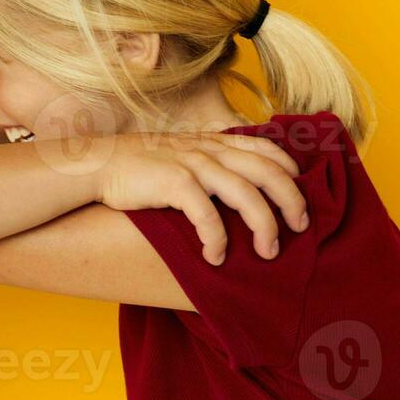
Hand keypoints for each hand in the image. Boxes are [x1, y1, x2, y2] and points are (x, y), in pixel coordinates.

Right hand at [95, 130, 309, 265]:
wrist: (98, 164)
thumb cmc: (139, 166)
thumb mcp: (181, 154)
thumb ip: (209, 163)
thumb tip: (235, 189)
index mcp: (214, 142)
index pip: (267, 150)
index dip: (291, 173)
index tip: (300, 199)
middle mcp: (209, 150)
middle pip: (268, 172)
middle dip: (292, 202)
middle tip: (300, 229)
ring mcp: (193, 164)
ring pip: (246, 194)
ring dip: (264, 226)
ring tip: (268, 251)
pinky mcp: (174, 182)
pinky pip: (207, 214)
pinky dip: (217, 239)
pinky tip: (215, 257)